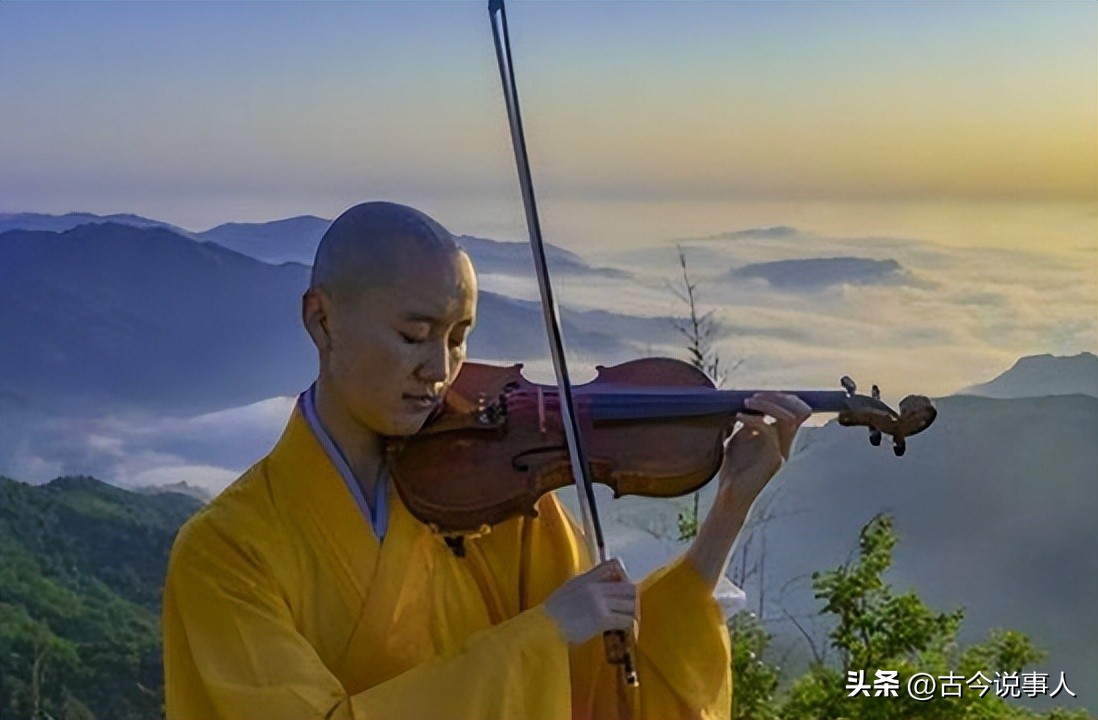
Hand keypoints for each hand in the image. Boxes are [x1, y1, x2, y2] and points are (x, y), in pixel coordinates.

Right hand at [544, 559, 636, 644]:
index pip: (613, 565)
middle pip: (627, 586)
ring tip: (630, 621)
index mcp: (586, 578)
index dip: (623, 577)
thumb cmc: (552, 614)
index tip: (623, 590)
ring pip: (630, 603)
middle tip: (631, 610)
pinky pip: (625, 619)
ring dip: (632, 613)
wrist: (544, 628)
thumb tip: (598, 589)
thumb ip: (584, 585)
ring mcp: (599, 601)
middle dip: (632, 599)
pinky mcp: (602, 618)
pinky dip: (629, 625)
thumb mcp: (568, 590)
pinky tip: (626, 630)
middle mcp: (595, 586)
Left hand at [716, 392, 811, 509]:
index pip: (797, 412)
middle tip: (754, 396)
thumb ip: (750, 423)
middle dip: (777, 398)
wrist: (730, 496)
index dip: (784, 398)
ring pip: (788, 418)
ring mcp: (782, 452)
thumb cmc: (733, 470)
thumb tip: (751, 402)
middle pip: (798, 411)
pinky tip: (738, 416)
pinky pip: (768, 431)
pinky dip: (753, 419)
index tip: (760, 393)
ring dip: (767, 405)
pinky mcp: (773, 460)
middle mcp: (785, 445)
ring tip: (747, 402)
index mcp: (780, 440)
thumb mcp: (741, 439)